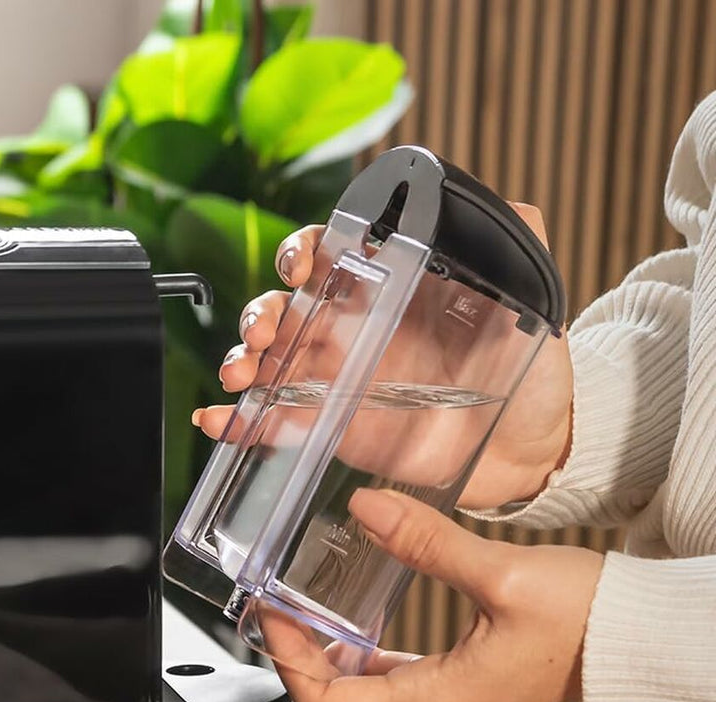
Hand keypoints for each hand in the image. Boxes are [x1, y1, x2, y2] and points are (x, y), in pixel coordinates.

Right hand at [194, 205, 573, 508]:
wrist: (531, 447)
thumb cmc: (527, 369)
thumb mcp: (528, 299)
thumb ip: (517, 245)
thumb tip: (513, 203)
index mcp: (388, 291)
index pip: (330, 256)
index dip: (304, 251)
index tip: (303, 264)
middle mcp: (354, 330)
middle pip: (286, 309)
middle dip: (261, 314)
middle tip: (266, 334)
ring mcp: (337, 381)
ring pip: (271, 362)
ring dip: (243, 361)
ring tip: (242, 375)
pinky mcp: (332, 430)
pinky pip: (277, 422)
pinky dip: (241, 422)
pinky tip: (221, 421)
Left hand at [268, 489, 602, 701]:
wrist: (633, 641)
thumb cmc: (584, 620)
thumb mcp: (500, 575)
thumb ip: (427, 543)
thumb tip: (366, 509)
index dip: (288, 663)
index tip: (270, 615)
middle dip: (296, 660)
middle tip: (276, 607)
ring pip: (358, 701)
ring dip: (323, 661)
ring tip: (301, 610)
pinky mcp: (455, 691)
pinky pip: (387, 687)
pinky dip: (356, 659)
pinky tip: (349, 624)